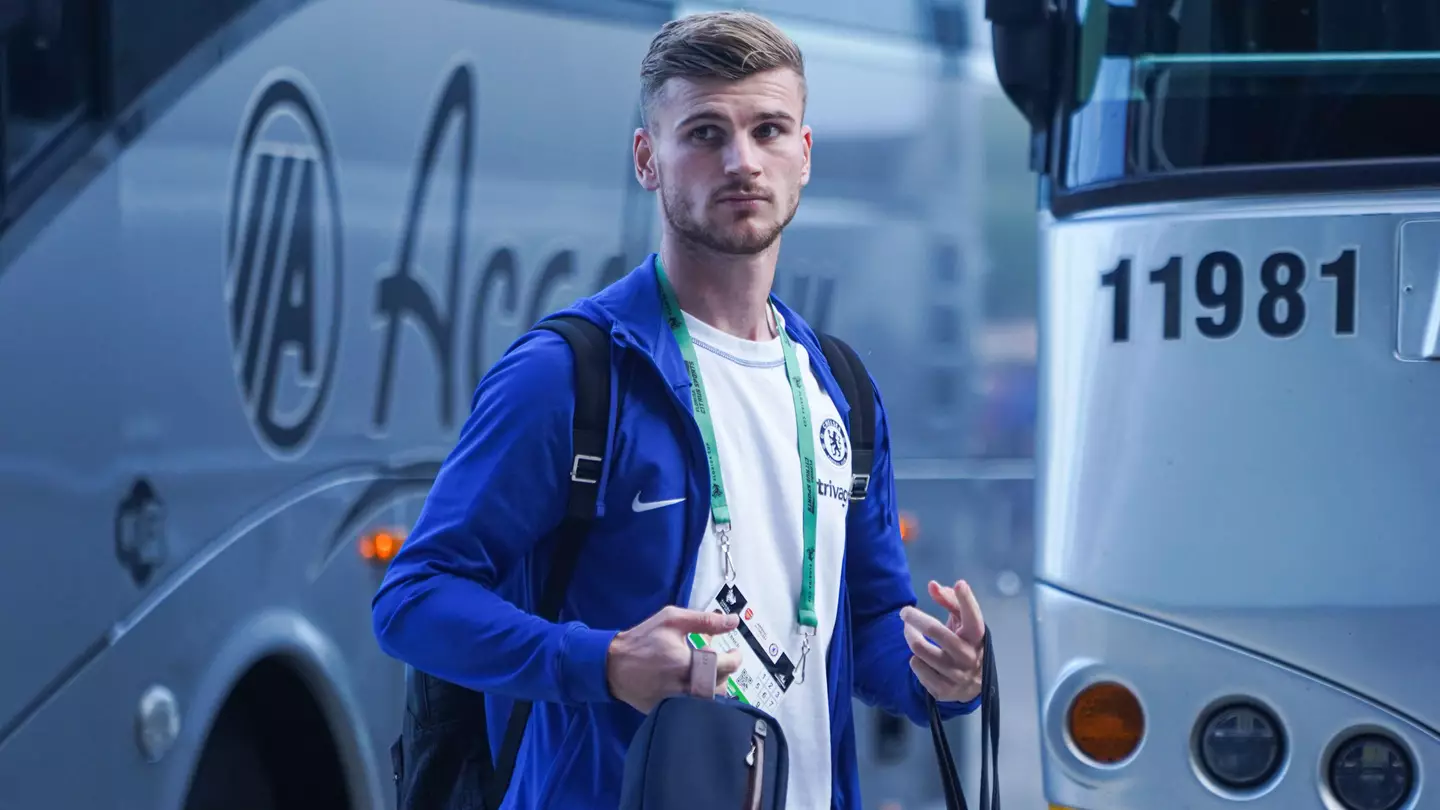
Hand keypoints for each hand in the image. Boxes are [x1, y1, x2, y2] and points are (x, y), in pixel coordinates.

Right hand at [606, 605, 742, 713]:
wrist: (612, 665)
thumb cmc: (642, 639)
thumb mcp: (672, 620)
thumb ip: (704, 620)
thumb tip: (734, 621)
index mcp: (687, 662)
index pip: (725, 665)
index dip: (735, 658)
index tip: (735, 652)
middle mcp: (684, 686)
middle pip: (721, 685)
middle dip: (723, 671)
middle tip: (714, 660)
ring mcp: (676, 702)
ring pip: (711, 701)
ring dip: (714, 686)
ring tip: (705, 674)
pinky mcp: (669, 711)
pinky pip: (694, 708)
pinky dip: (699, 696)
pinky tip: (691, 684)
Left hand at [900, 579, 986, 702]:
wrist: (973, 685)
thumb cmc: (965, 643)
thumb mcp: (963, 622)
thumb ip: (950, 601)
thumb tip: (932, 585)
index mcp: (977, 638)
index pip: (973, 617)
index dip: (967, 600)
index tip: (960, 584)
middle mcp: (969, 657)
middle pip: (935, 631)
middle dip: (915, 617)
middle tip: (904, 612)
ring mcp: (956, 675)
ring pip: (919, 649)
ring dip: (910, 636)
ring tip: (910, 632)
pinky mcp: (943, 690)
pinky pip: (916, 666)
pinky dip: (915, 659)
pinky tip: (921, 658)